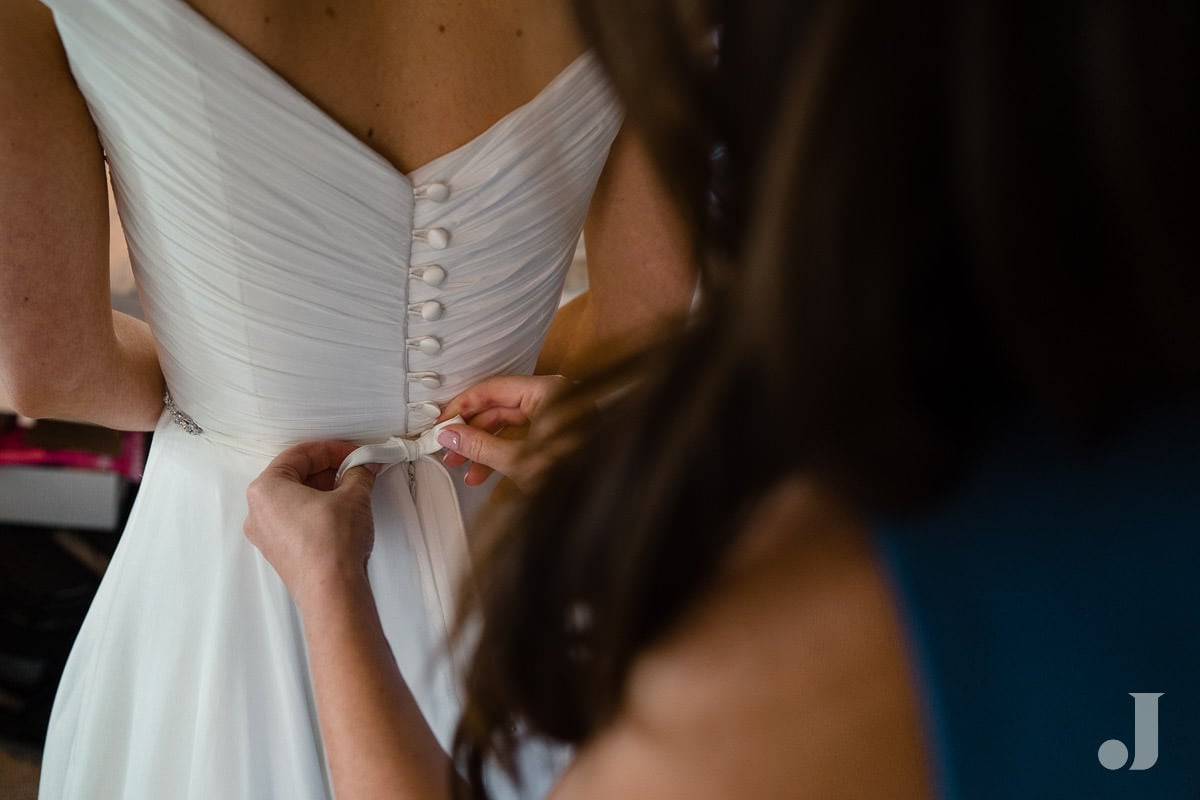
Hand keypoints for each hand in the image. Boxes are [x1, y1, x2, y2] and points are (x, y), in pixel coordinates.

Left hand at [244, 440, 377, 609]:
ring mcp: (266, 534)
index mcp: (265, 488)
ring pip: (295, 499)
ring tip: (353, 491)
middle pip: (294, 476)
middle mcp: (258, 511)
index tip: (353, 453)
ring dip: (324, 490)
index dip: (332, 450)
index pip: (299, 455)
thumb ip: (358, 474)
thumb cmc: (331, 544)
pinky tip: (341, 512)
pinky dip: (317, 510)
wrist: (332, 590)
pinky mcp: (279, 552)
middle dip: (328, 470)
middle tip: (356, 470)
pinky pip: (295, 520)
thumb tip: (362, 468)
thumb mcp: (353, 497)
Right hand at [436, 374, 571, 491]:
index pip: (493, 389)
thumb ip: (479, 446)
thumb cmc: (577, 475)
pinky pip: (523, 438)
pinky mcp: (559, 436)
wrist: (602, 500)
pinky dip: (503, 454)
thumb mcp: (518, 460)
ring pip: (509, 427)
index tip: (443, 422)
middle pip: (500, 408)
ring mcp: (558, 417)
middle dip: (472, 432)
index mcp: (549, 392)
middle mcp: (554, 399)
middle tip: (449, 447)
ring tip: (465, 468)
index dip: (463, 406)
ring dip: (484, 448)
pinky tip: (485, 474)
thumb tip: (451, 435)